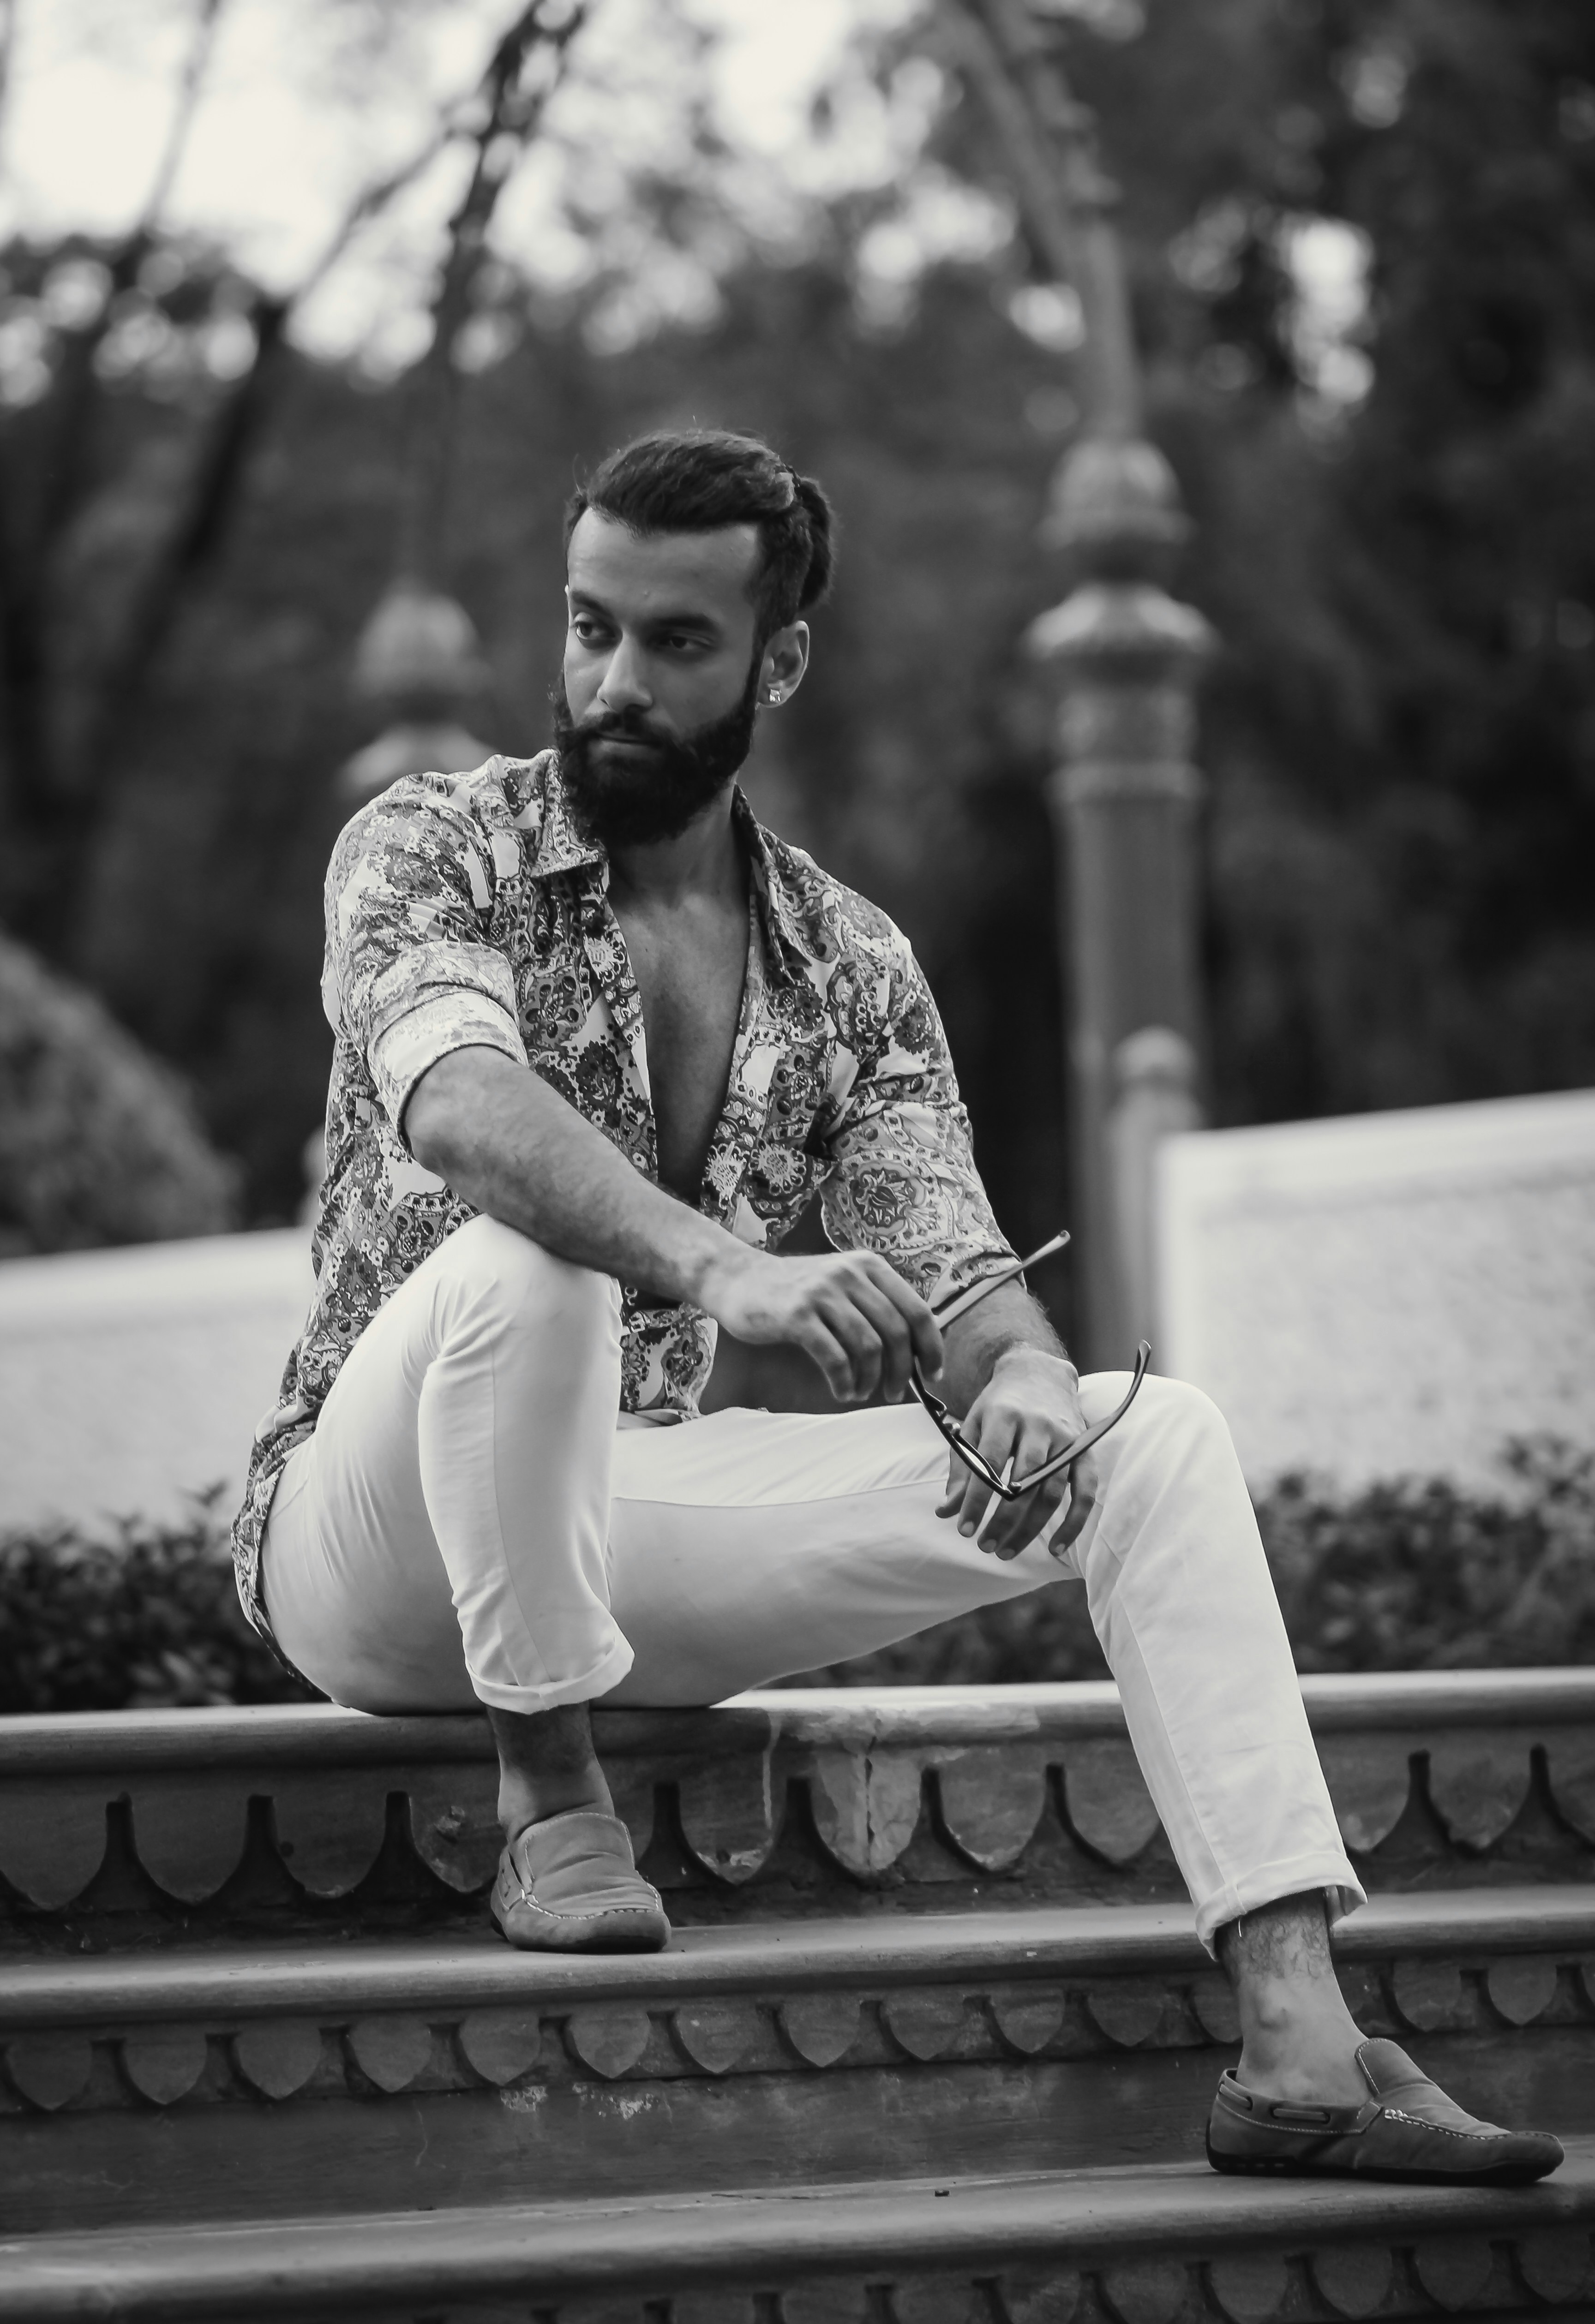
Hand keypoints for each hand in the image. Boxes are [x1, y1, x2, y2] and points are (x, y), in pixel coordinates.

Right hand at [696, 1245, 942, 1406]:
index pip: (917, 1310)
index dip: (931, 1347)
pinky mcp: (797, 1315)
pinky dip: (845, 1381)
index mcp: (869, 1266)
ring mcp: (823, 1293)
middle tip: (896, 1392)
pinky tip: (842, 1390)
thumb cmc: (795, 1290)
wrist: (739, 1279)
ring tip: (863, 1392)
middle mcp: (850, 1274)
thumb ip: (875, 1306)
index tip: (931, 1374)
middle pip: (897, 1332)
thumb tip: (914, 1351)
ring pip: (869, 1346)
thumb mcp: (842, 1284)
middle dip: (902, 1371)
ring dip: (871, 1379)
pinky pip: (835, 1357)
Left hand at [935, 1346, 1097, 1561]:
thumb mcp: (973, 1425)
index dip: (976, 1500)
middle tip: (985, 1547)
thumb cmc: (999, 1404)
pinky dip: (1073, 1523)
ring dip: (1030, 1529)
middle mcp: (1037, 1426)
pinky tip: (1055, 1547)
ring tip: (1006, 1551)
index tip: (964, 1530)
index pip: (989, 1465)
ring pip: (1051, 1492)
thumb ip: (961, 1468)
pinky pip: (1084, 1492)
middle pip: (1023, 1483)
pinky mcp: (1084, 1449)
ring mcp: (1065, 1438)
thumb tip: (946, 1511)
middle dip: (1003, 1521)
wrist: (1039, 1372)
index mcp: (1003, 1416)